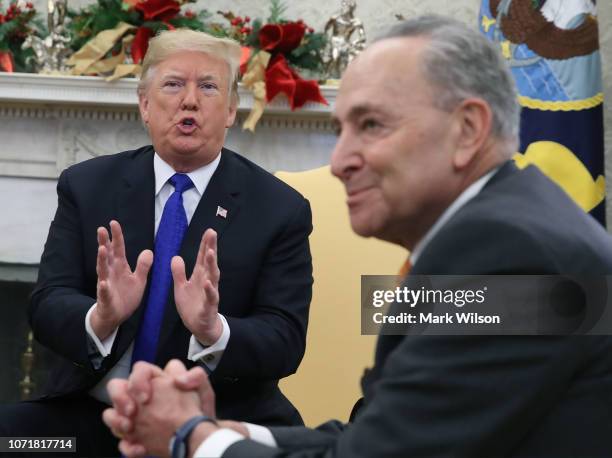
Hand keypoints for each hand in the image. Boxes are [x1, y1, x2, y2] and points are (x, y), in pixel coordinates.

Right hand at [91, 220, 152, 339]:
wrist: (116, 316)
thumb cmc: (125, 296)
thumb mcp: (139, 280)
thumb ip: (143, 266)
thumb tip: (149, 251)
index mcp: (120, 267)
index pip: (118, 249)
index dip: (117, 236)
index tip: (113, 223)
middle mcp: (111, 273)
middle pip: (107, 256)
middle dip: (104, 243)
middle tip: (101, 229)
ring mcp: (106, 285)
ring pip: (102, 271)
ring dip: (101, 260)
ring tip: (102, 249)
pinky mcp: (106, 299)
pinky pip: (104, 293)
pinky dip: (103, 288)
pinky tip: (103, 283)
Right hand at [103, 360, 216, 457]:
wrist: (199, 440)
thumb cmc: (201, 414)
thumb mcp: (204, 392)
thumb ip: (196, 377)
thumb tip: (180, 379)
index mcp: (158, 382)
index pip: (140, 370)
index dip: (138, 381)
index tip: (146, 398)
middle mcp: (143, 397)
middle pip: (117, 387)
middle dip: (119, 399)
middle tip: (132, 413)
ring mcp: (136, 417)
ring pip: (111, 413)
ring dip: (116, 422)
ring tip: (131, 430)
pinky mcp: (135, 437)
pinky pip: (121, 441)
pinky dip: (128, 446)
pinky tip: (140, 449)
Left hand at [172, 228, 222, 344]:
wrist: (200, 326)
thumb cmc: (192, 305)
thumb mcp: (181, 287)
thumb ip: (179, 273)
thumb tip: (176, 257)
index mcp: (199, 276)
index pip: (202, 257)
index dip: (205, 244)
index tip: (209, 231)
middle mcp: (207, 281)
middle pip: (210, 262)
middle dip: (211, 248)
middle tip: (212, 233)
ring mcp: (209, 293)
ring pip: (212, 277)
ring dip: (211, 265)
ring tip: (210, 252)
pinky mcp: (209, 306)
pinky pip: (210, 297)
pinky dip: (209, 290)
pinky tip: (207, 282)